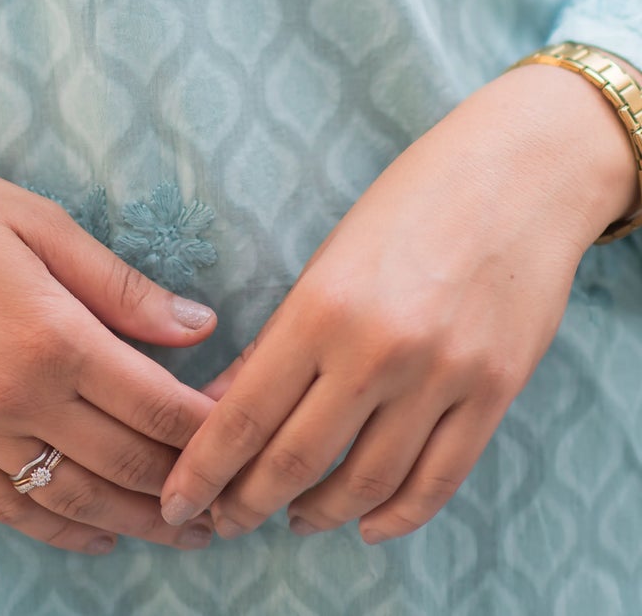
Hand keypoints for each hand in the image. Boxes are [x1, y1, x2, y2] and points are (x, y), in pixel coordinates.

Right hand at [0, 141, 222, 556]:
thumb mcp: (35, 218)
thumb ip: (119, 284)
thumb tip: (199, 325)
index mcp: (50, 334)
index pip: (157, 406)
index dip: (211, 427)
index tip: (246, 429)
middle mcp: (14, 397)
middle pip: (127, 464)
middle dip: (189, 486)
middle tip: (233, 494)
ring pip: (77, 501)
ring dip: (139, 521)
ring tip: (186, 529)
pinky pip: (12, 508)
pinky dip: (65, 530)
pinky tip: (100, 534)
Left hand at [158, 59, 640, 546]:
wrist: (519, 173)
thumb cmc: (410, 200)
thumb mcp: (329, 257)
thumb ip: (277, 339)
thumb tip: (221, 408)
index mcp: (322, 306)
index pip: (245, 413)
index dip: (205, 470)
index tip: (176, 501)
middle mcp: (378, 350)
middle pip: (298, 459)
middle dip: (250, 502)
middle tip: (223, 521)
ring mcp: (442, 377)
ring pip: (367, 482)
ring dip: (321, 513)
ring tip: (294, 518)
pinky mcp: (494, 393)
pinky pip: (437, 480)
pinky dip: (396, 515)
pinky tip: (367, 523)